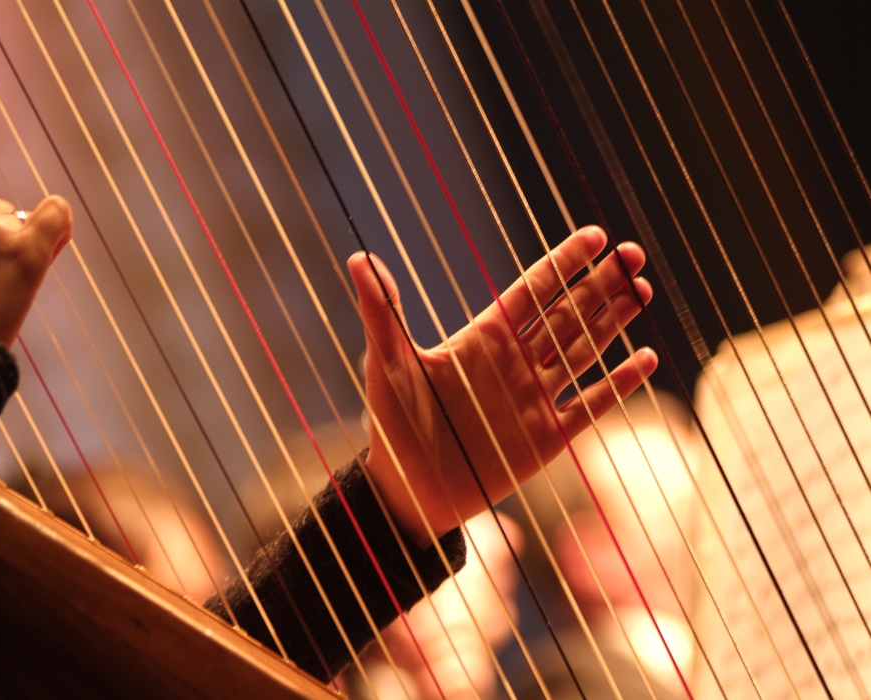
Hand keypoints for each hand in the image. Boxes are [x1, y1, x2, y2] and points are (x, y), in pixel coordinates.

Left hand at [348, 226, 656, 546]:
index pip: (533, 291)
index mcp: (483, 338)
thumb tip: (359, 257)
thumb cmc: (393, 423)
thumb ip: (381, 311)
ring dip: (613, 321)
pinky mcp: (548, 438)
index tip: (596, 236)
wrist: (409, 490)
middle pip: (567, 313)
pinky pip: (591, 405)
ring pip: (584, 350)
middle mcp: (515, 362)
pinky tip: (646, 358)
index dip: (564, 262)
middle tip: (634, 255)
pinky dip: (619, 384)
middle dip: (600, 284)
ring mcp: (535, 399)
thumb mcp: (387, 363)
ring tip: (642, 290)